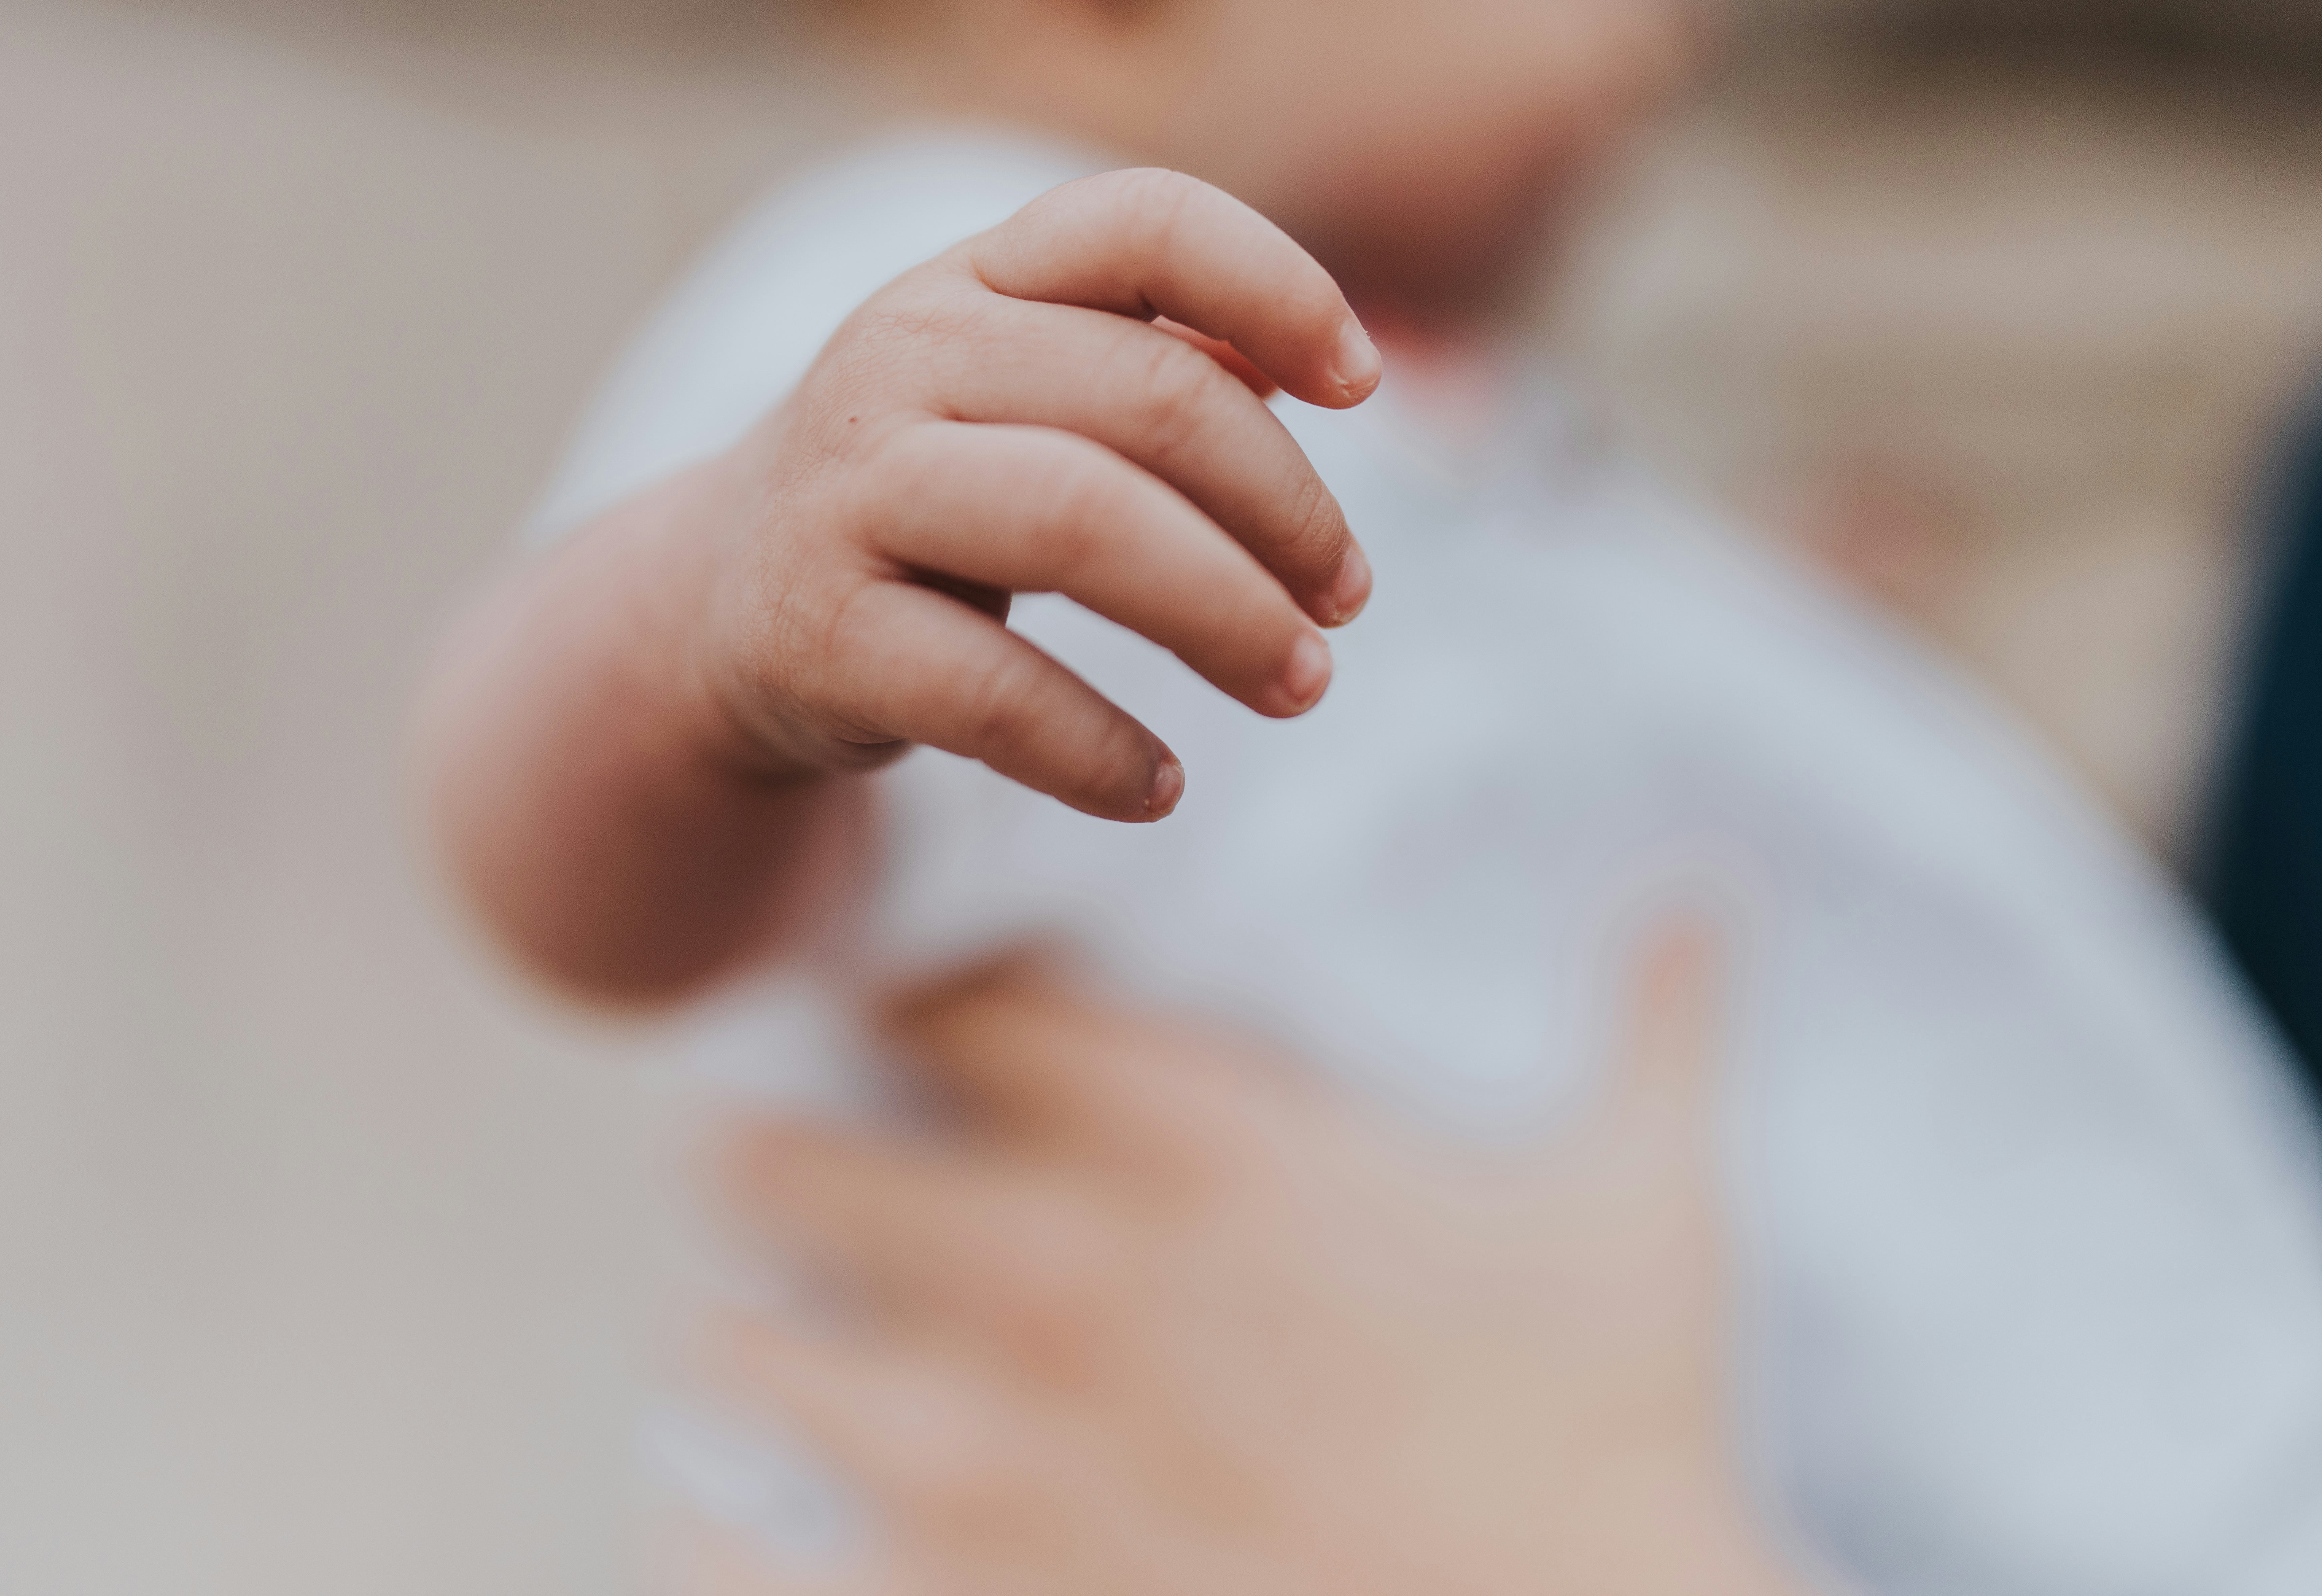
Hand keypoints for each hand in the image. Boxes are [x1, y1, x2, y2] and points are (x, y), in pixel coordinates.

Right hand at [689, 167, 1380, 821]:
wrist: (722, 602)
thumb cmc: (931, 489)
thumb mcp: (1025, 394)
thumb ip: (1156, 363)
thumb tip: (1317, 373)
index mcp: (975, 277)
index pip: (1145, 223)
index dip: (1279, 288)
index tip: (1363, 388)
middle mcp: (901, 356)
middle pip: (1149, 399)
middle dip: (1286, 510)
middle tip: (1347, 600)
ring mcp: (850, 491)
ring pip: (1081, 524)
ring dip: (1223, 616)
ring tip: (1300, 683)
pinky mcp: (818, 631)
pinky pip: (993, 692)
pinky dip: (1099, 751)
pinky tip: (1158, 788)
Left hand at [699, 928, 1812, 1595]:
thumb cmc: (1613, 1444)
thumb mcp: (1651, 1216)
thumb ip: (1658, 1030)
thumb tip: (1706, 894)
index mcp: (1198, 1160)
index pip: (958, 1004)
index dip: (906, 997)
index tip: (893, 1012)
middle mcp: (1061, 1283)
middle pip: (792, 1159)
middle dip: (775, 1160)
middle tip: (771, 1167)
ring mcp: (989, 1462)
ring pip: (744, 1351)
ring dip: (745, 1340)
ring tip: (751, 1343)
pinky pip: (739, 1565)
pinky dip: (716, 1539)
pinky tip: (723, 1521)